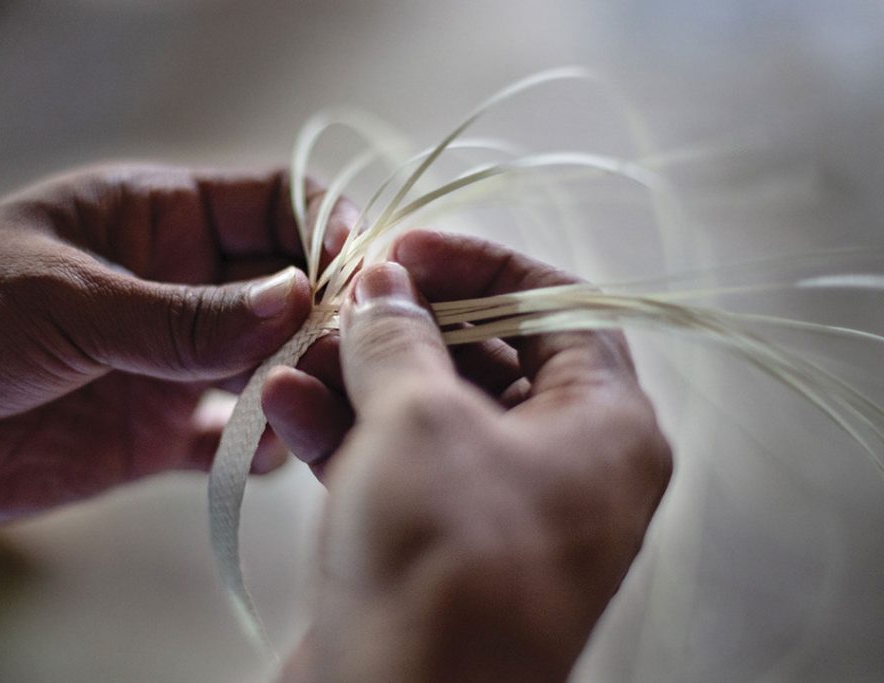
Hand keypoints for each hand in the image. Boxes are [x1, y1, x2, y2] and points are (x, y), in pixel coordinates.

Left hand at [0, 164, 354, 539]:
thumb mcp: (66, 299)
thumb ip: (181, 314)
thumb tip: (297, 297)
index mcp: (158, 218)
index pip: (272, 202)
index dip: (326, 225)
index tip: (364, 265)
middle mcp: (181, 286)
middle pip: (288, 285)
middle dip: (326, 311)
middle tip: (357, 347)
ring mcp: (174, 361)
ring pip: (272, 362)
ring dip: (301, 379)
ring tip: (316, 401)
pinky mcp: (159, 433)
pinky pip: (233, 437)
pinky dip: (261, 446)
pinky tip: (270, 452)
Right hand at [264, 231, 671, 681]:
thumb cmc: (442, 564)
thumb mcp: (419, 421)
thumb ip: (400, 338)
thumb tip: (386, 286)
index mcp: (606, 428)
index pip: (557, 307)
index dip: (480, 266)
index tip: (406, 250)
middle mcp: (566, 468)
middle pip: (488, 357)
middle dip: (405, 326)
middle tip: (342, 303)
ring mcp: (499, 511)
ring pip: (431, 412)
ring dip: (359, 377)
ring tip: (299, 352)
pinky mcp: (439, 546)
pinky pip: (399, 467)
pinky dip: (345, 432)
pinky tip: (286, 402)